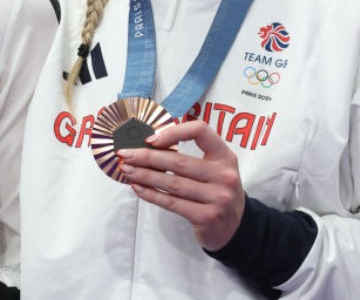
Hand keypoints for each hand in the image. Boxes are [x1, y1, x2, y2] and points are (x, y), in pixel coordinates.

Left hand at [116, 119, 244, 249]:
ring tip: (127, 170)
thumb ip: (190, 157)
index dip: (174, 131)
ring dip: (145, 176)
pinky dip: (152, 195)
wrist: (235, 228)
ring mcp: (218, 198)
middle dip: (147, 157)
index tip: (151, 139)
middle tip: (125, 154)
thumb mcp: (214, 169)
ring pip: (172, 183)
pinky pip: (172, 203)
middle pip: (179, 162)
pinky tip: (138, 188)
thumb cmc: (216, 191)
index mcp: (225, 157)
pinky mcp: (207, 217)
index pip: (201, 131)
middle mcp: (224, 176)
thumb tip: (148, 146)